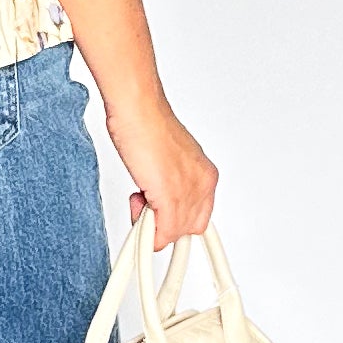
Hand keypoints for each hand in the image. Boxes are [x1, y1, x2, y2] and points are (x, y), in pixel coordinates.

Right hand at [107, 101, 217, 251]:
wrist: (137, 109)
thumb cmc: (146, 125)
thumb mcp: (167, 160)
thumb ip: (170, 184)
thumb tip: (160, 206)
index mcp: (205, 175)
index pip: (200, 215)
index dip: (176, 219)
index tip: (161, 215)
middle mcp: (201, 184)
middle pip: (188, 228)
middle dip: (163, 224)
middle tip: (145, 205)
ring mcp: (186, 191)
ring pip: (174, 233)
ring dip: (151, 226)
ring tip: (139, 199)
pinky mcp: (169, 196)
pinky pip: (163, 233)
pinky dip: (146, 233)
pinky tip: (137, 211)